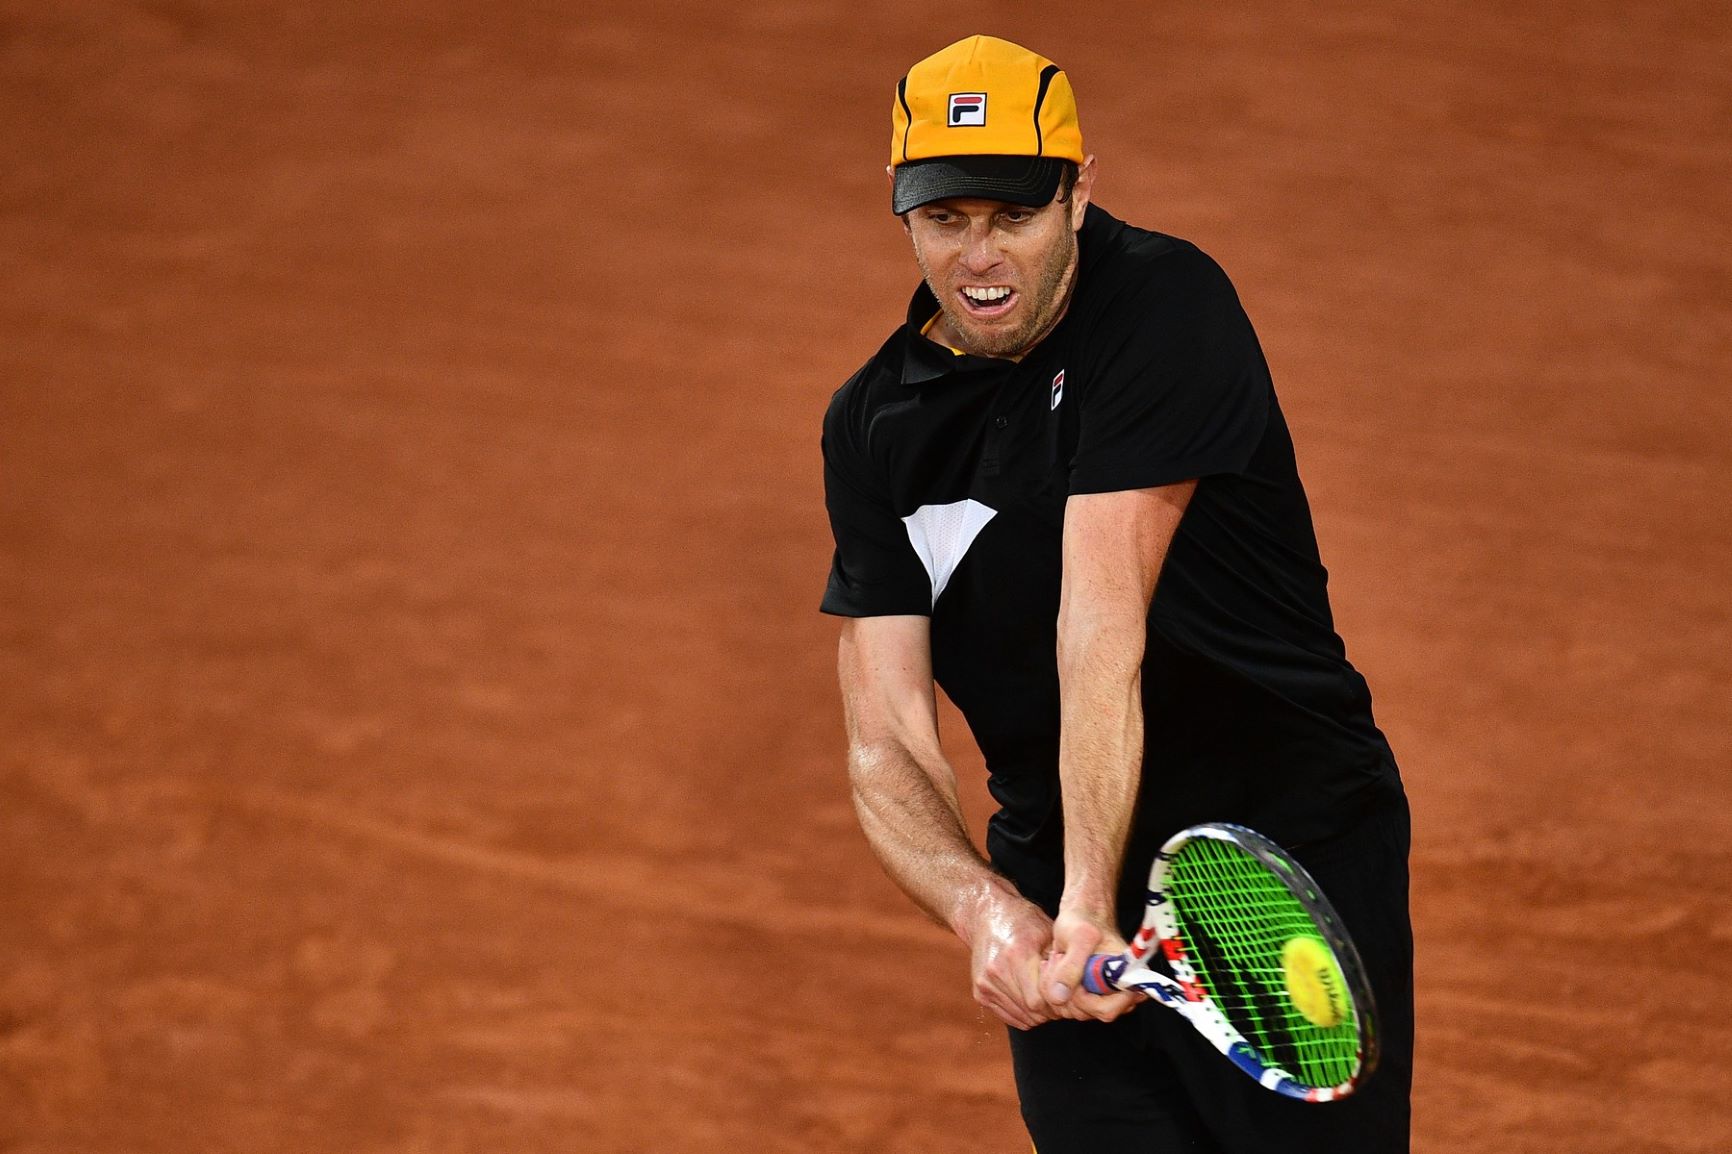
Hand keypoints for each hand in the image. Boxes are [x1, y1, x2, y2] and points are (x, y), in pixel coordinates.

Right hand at [956, 883, 1058, 1029]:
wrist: (986, 914)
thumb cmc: (1022, 920)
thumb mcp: (1048, 932)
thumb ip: (1060, 962)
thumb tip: (1075, 989)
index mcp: (1017, 955)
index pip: (1040, 1000)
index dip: (1057, 1001)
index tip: (1065, 992)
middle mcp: (997, 971)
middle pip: (1032, 1011)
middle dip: (1050, 1009)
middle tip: (1059, 995)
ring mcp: (986, 984)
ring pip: (1022, 1017)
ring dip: (1037, 1013)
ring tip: (1044, 994)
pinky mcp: (980, 992)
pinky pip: (1009, 1017)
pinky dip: (1023, 1012)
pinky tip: (1029, 995)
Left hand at [1040, 906, 1142, 1022]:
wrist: (1080, 914)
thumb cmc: (1084, 921)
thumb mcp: (1077, 938)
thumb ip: (1070, 967)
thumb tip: (1060, 997)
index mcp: (1128, 979)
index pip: (1107, 1010)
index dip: (1084, 999)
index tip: (1073, 975)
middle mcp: (1119, 992)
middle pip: (1087, 1013)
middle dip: (1067, 990)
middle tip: (1061, 960)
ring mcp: (1102, 995)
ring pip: (1073, 1010)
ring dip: (1057, 986)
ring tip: (1058, 959)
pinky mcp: (1087, 995)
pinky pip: (1065, 1004)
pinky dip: (1053, 987)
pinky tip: (1054, 966)